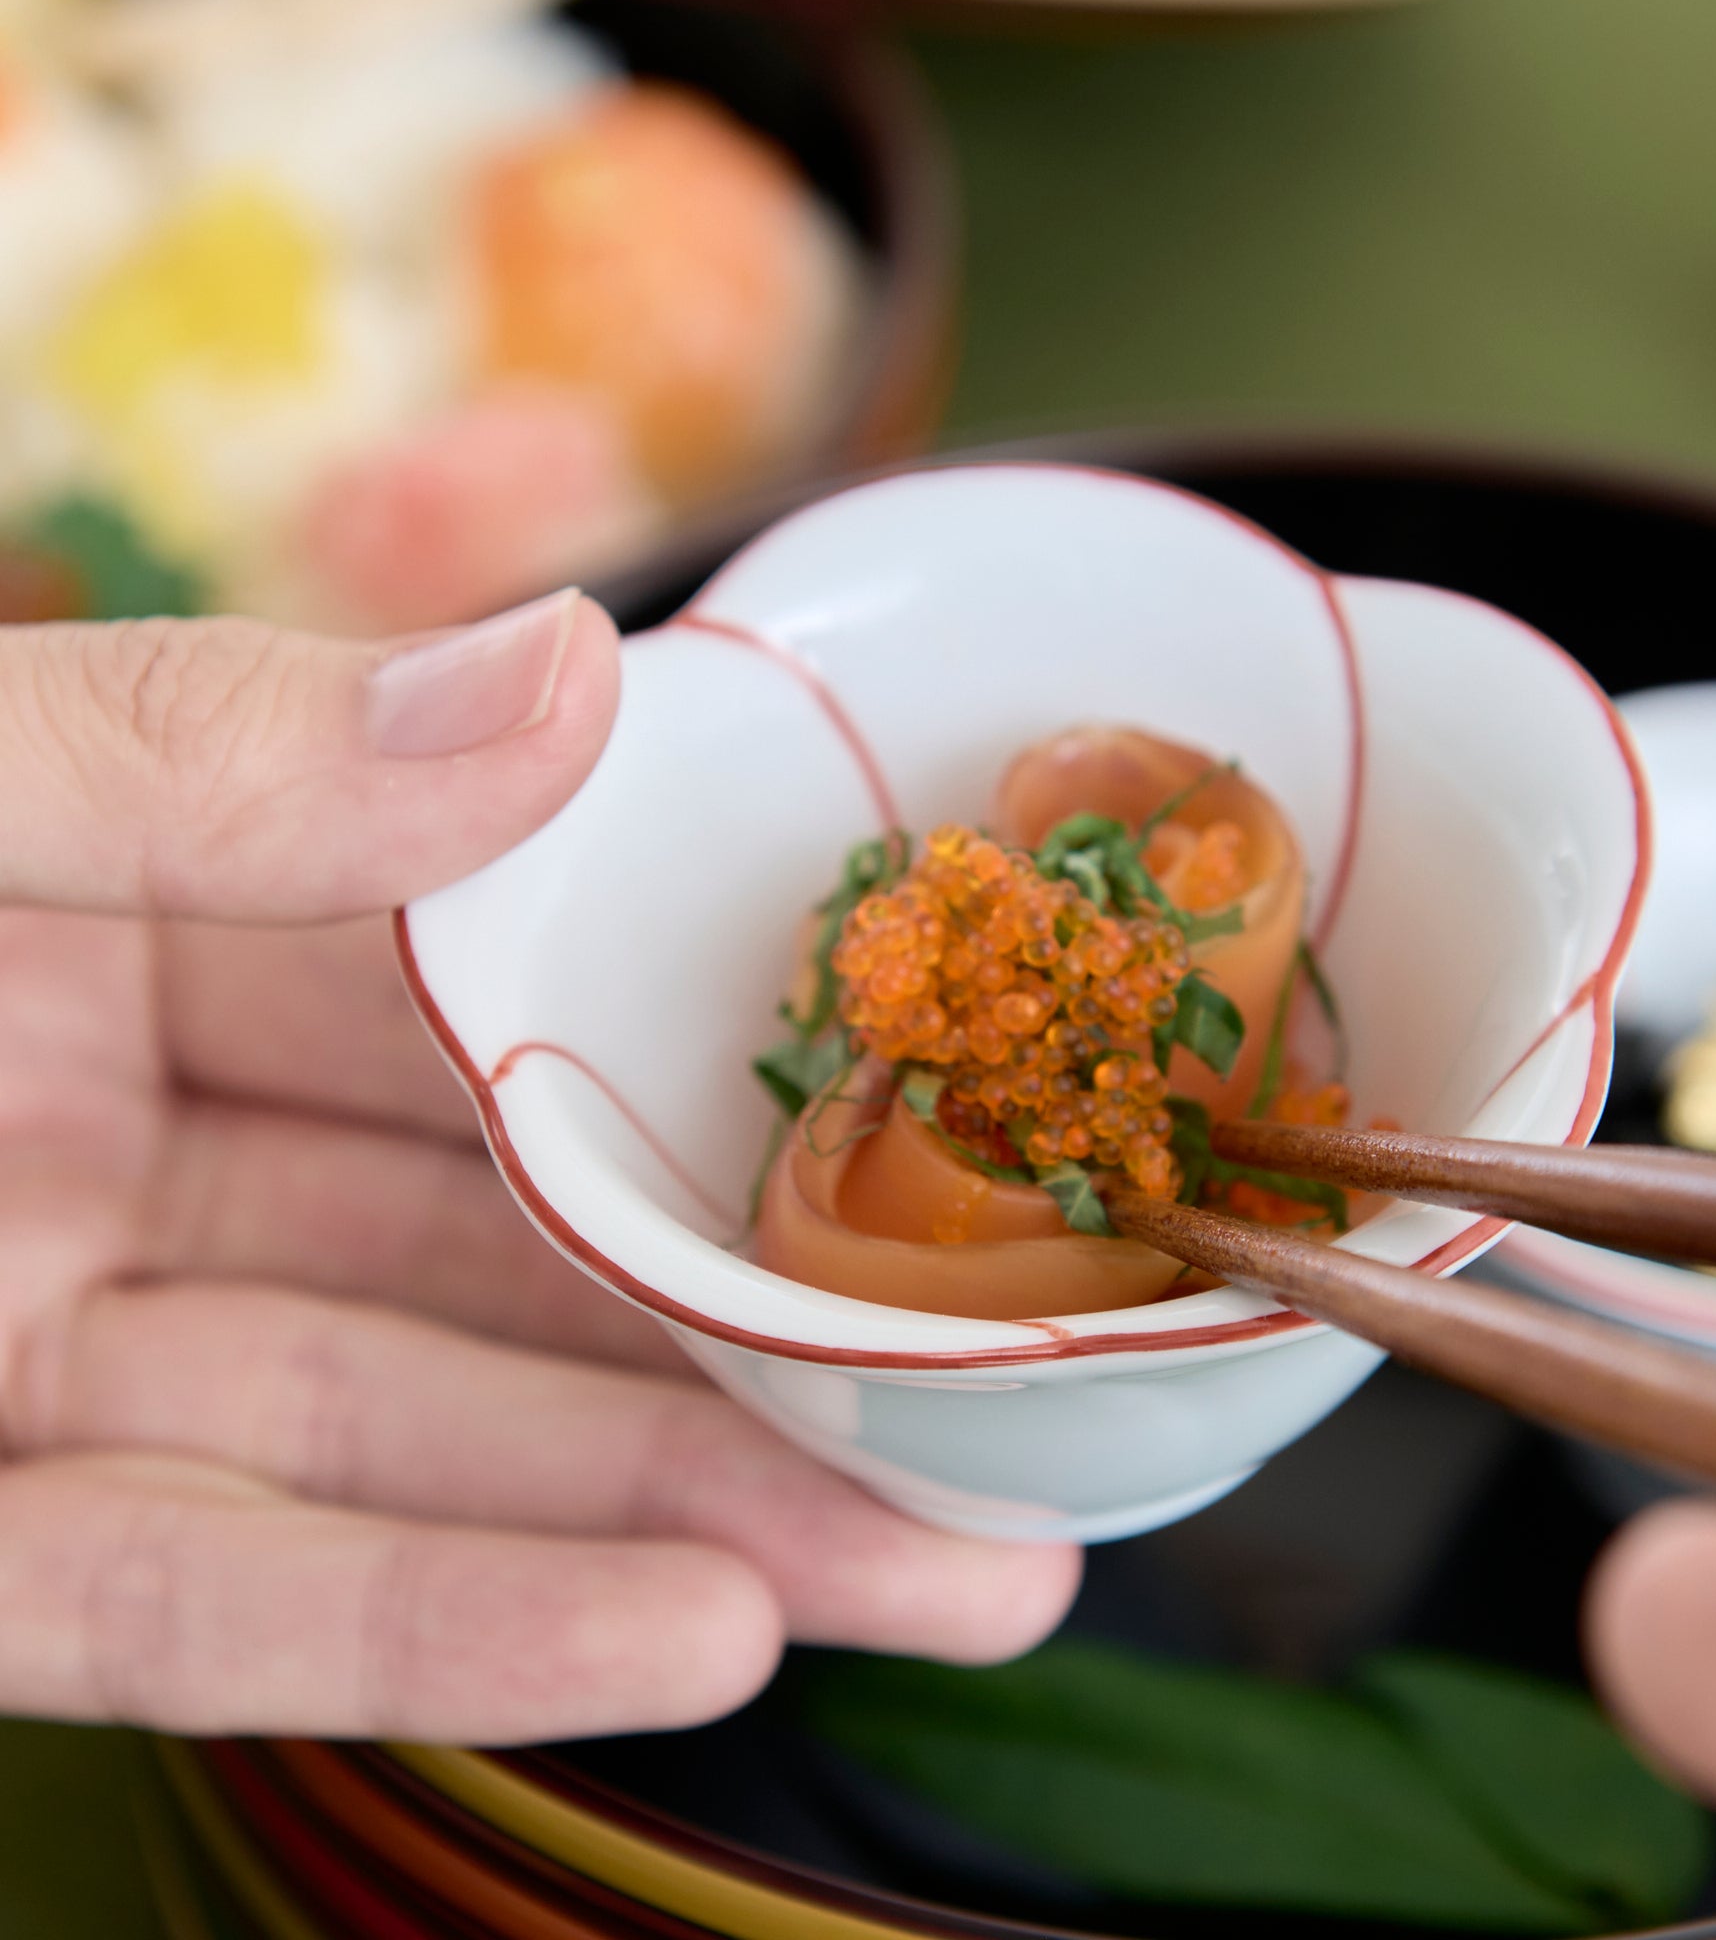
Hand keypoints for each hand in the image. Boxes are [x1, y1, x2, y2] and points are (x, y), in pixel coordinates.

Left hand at [0, 594, 1077, 1744]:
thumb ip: (210, 745)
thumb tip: (570, 674)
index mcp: (124, 925)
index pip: (478, 986)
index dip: (703, 1042)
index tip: (926, 1082)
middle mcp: (111, 1151)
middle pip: (496, 1258)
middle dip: (762, 1332)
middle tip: (1021, 1378)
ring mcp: (36, 1367)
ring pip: (411, 1454)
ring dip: (689, 1518)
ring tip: (961, 1566)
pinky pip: (214, 1610)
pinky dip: (454, 1630)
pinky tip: (708, 1636)